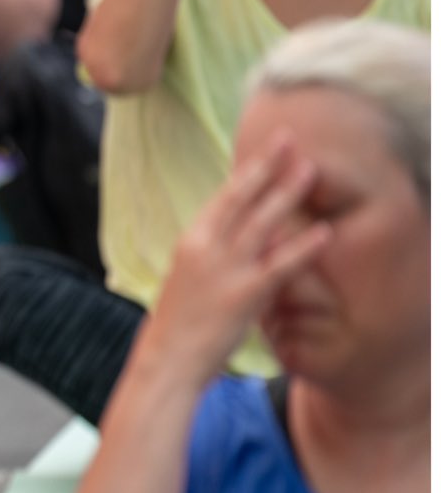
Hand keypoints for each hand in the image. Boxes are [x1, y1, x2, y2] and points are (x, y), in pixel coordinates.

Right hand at [139, 134, 328, 388]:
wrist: (168, 355)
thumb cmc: (182, 317)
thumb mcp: (195, 273)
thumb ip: (222, 250)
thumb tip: (258, 235)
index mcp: (193, 237)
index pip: (225, 195)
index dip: (249, 170)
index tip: (269, 150)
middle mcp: (207, 244)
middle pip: (242, 196)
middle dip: (268, 165)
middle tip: (289, 138)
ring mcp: (226, 268)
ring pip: (263, 221)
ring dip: (289, 193)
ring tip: (311, 170)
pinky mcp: (244, 294)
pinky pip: (280, 266)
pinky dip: (304, 248)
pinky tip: (324, 232)